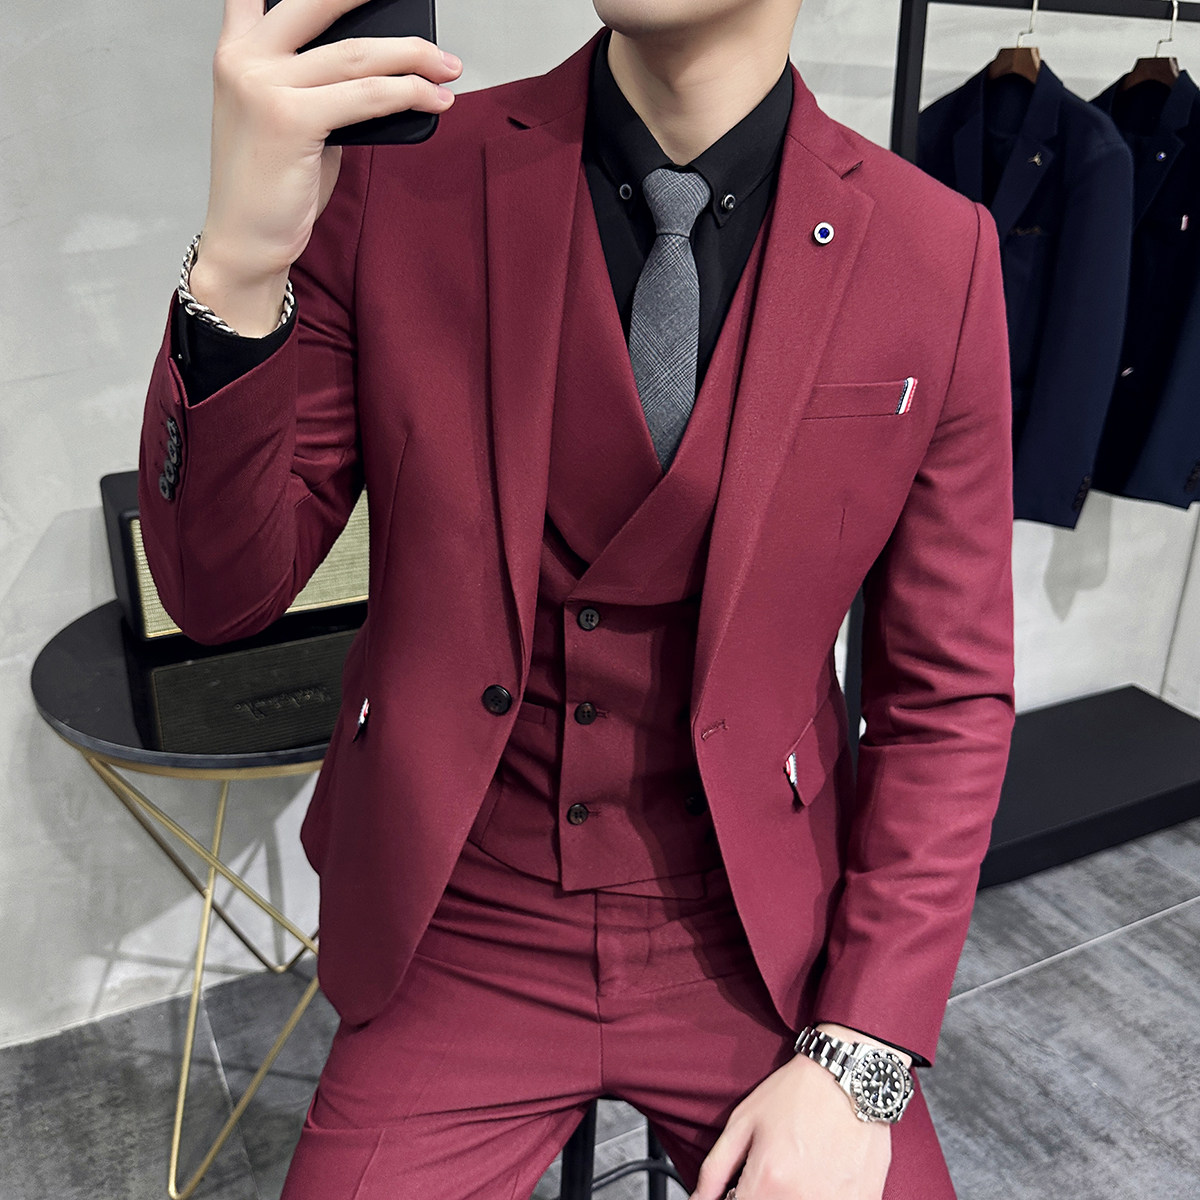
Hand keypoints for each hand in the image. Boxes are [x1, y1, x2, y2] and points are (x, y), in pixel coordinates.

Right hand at [194, 0, 462, 333]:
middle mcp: (244, 58)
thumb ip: (318, 83)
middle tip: (421, 15)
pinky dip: (409, 94)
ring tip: (448, 67)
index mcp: (237, 50)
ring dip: (414, 57)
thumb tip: (380, 68)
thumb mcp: (291, 118)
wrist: (246, 240)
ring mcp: (263, 86)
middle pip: (317, 3)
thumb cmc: (273, 183)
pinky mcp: (290, 119)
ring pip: (357, 53)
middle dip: (373, 0)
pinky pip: (367, 95)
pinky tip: (434, 99)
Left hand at [690, 1053, 891, 1199]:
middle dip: (762, 1196)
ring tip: (795, 1172)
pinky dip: (821, 1195)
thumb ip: (714, 1169)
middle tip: (770, 1176)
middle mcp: (803, 1199)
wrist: (849, 1077)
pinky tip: (820, 1176)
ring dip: (791, 1197)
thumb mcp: (743, 1122)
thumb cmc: (796, 1094)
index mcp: (769, 1180)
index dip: (735, 1198)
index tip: (740, 1188)